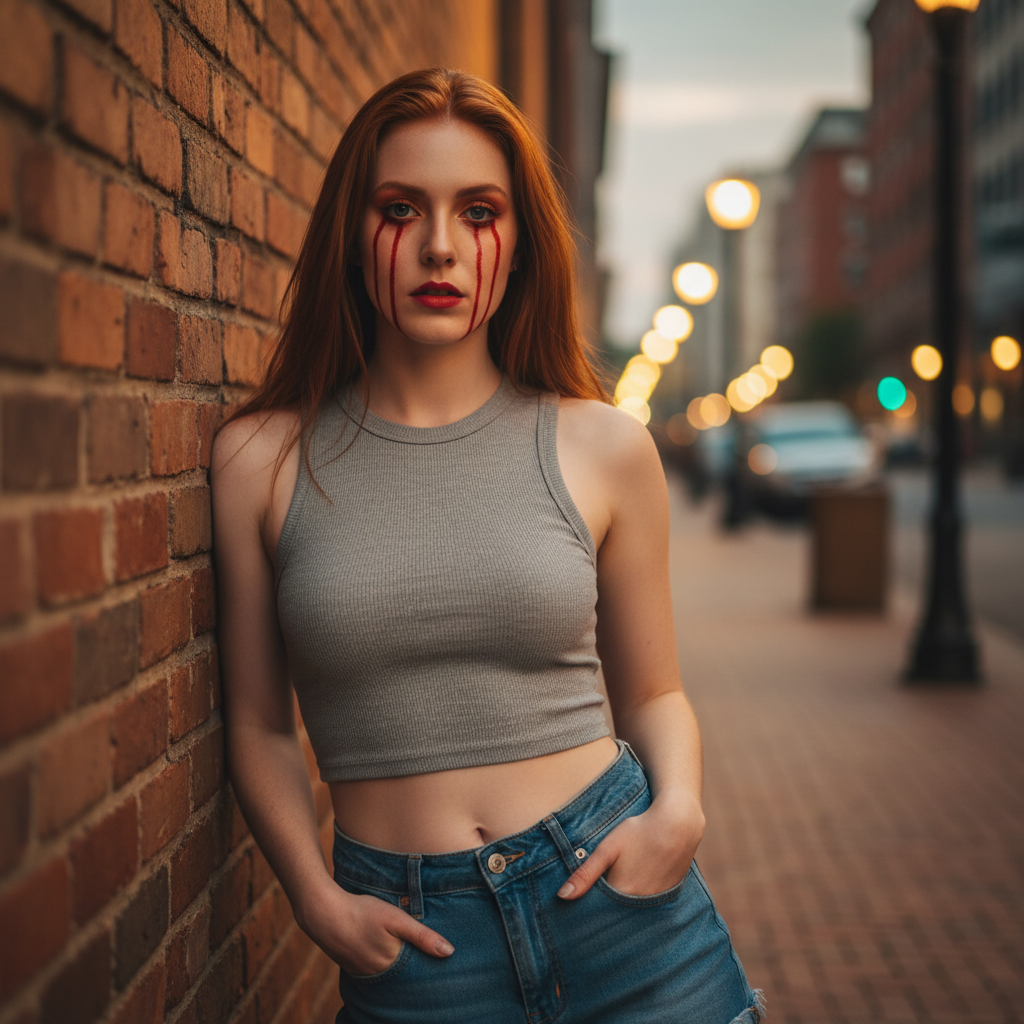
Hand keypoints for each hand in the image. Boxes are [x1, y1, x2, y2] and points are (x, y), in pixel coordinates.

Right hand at [299, 882, 453, 974]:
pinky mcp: (352, 966)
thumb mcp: (396, 919)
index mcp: (391, 964)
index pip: (418, 972)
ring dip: (398, 965)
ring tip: (407, 952)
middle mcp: (378, 975)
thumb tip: (449, 952)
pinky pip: (373, 968)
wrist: (323, 913)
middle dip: (415, 967)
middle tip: (429, 958)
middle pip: (403, 974)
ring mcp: (363, 972)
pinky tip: (384, 951)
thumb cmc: (363, 913)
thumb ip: (422, 936)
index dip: (429, 965)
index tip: (444, 963)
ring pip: (388, 972)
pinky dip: (381, 962)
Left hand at [556, 796, 704, 899]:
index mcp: (622, 893)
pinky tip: (638, 878)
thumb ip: (585, 873)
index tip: (582, 899)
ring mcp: (657, 900)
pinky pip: (649, 902)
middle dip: (605, 906)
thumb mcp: (608, 849)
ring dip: (623, 902)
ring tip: (622, 879)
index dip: (589, 903)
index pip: (598, 909)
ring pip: (632, 908)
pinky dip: (640, 897)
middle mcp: (640, 904)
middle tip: (602, 888)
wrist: (678, 823)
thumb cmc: (639, 831)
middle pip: (616, 911)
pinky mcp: (669, 893)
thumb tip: (562, 896)